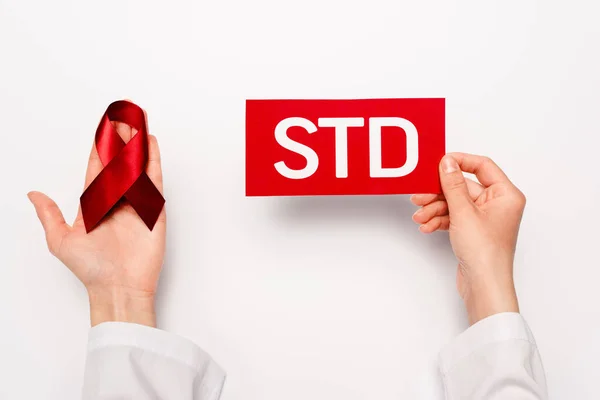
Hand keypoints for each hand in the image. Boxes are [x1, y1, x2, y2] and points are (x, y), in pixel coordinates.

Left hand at [28, 118, 164, 326]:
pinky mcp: (153, 209)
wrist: (118, 286)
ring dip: (136, 144)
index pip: (97, 166)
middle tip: (122, 116)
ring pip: (136, 166)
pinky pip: (152, 179)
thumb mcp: (60, 241)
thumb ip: (49, 215)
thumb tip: (34, 194)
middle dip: (120, 138)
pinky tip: (150, 144)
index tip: (103, 127)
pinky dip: (152, 160)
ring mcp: (135, 202)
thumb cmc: (91, 268)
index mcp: (94, 203)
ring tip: (137, 122)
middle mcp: (115, 199)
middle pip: (118, 161)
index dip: (100, 145)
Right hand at [411, 153, 524, 324]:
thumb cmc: (485, 253)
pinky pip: (454, 217)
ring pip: (455, 203)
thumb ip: (453, 185)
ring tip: (420, 217)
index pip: (482, 166)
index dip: (459, 162)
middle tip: (419, 196)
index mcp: (506, 194)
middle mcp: (498, 204)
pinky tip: (427, 226)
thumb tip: (447, 163)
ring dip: (435, 209)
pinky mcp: (474, 230)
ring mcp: (485, 218)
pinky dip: (440, 220)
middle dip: (439, 193)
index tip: (439, 163)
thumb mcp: (463, 212)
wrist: (484, 285)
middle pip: (463, 187)